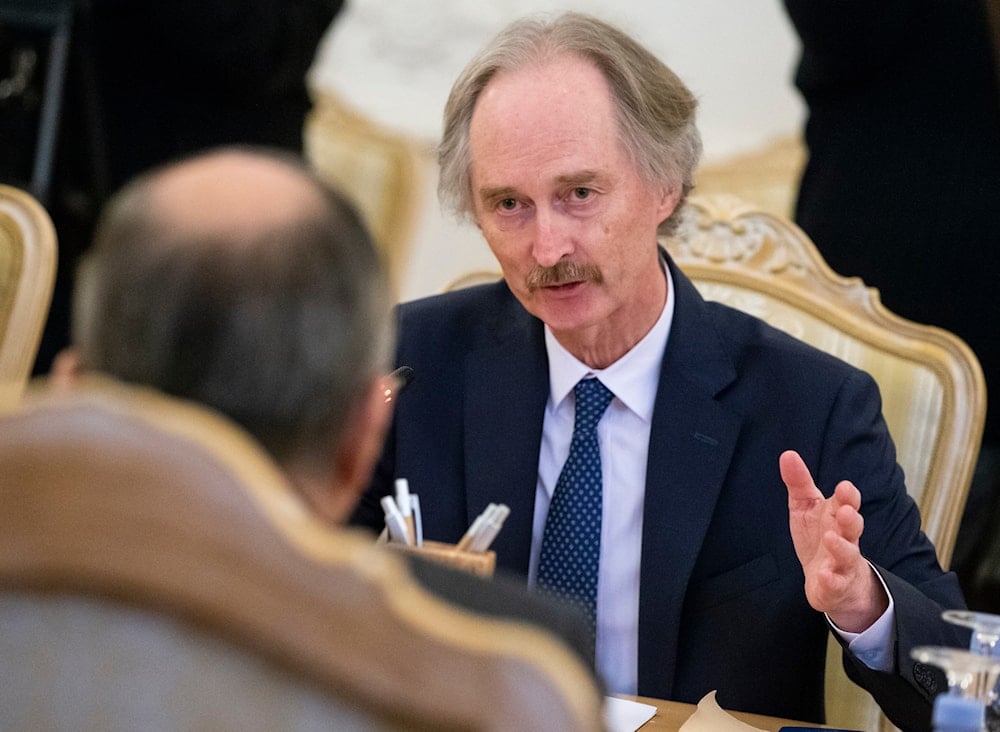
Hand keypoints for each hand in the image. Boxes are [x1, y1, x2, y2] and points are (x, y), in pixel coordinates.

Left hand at [780, 450, 887, 631]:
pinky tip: (824, 575)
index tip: (843, 487)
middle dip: (851, 518)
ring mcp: (841, 563)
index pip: (847, 503)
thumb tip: (787, 454)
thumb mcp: (806, 507)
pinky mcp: (834, 585)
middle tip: (846, 511)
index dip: (847, 496)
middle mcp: (845, 538)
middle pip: (853, 527)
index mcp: (837, 516)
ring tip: (831, 538)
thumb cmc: (820, 536)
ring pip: (847, 554)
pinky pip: (835, 583)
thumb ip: (799, 483)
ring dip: (841, 546)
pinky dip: (831, 579)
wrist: (834, 581)